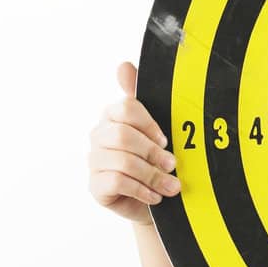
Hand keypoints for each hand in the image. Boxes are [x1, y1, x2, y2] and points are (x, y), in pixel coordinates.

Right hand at [88, 61, 180, 224]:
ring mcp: (95, 161)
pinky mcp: (95, 185)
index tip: (165, 139)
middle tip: (172, 165)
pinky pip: (116, 182)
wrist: (156, 200)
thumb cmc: (156, 161)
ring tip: (170, 186)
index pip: (126, 108)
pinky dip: (141, 189)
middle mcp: (100, 135)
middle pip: (123, 135)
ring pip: (122, 161)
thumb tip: (123, 66)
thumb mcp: (158, 130)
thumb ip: (142, 97)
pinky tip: (154, 196)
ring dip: (152, 175)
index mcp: (114, 116)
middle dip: (152, 152)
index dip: (149, 124)